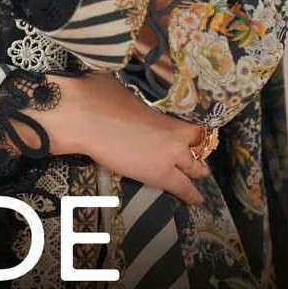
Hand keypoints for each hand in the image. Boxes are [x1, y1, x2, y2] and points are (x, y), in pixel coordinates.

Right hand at [40, 72, 209, 206]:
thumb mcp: (127, 88)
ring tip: (201, 174)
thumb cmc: (99, 94)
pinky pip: (183, 186)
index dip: (197, 127)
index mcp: (169, 106)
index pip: (195, 119)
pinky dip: (190, 194)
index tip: (198, 130)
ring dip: (197, 169)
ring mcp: (171, 152)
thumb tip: (136, 94)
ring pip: (194, 165)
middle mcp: (176, 128)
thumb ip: (140, 97)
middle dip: (200, 149)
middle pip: (198, 142)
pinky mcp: (160, 173)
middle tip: (200, 154)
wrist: (86, 117)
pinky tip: (197, 199)